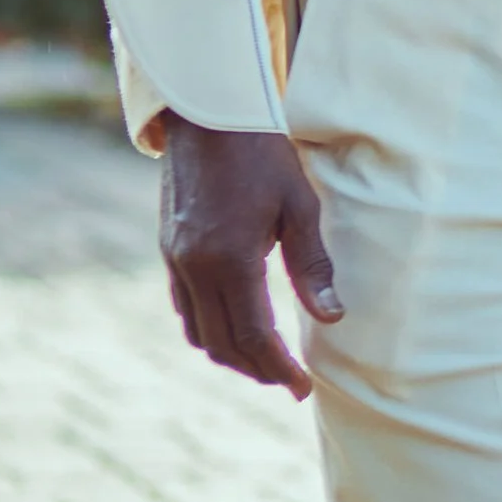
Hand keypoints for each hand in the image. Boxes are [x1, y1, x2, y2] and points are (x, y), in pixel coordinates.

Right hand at [160, 119, 341, 397]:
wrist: (207, 114)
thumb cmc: (262, 154)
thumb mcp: (299, 206)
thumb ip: (312, 266)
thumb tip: (332, 318)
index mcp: (229, 259)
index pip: (253, 335)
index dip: (278, 368)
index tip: (302, 387)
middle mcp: (194, 267)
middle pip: (222, 344)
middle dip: (256, 370)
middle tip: (289, 382)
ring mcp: (175, 260)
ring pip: (198, 332)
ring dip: (230, 354)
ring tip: (265, 362)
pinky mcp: (168, 250)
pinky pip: (183, 307)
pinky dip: (208, 329)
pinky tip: (234, 326)